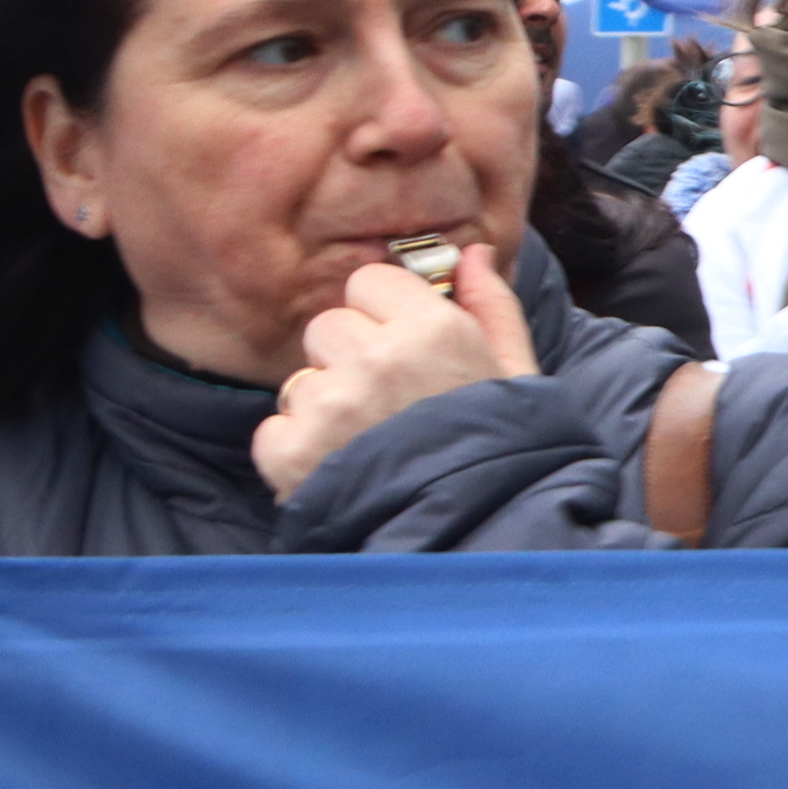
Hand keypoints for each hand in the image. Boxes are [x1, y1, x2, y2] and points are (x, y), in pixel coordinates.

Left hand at [253, 248, 540, 498]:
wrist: (473, 535)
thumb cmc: (500, 448)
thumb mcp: (513, 371)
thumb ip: (492, 304)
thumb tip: (474, 253)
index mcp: (432, 329)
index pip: (367, 280)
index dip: (382, 310)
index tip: (399, 342)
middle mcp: (376, 358)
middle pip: (328, 325)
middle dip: (349, 355)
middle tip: (385, 399)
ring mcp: (331, 406)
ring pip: (301, 378)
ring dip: (324, 404)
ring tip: (365, 440)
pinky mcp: (292, 451)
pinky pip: (274, 428)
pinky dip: (296, 449)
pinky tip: (338, 465)